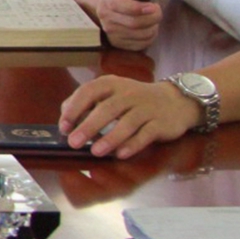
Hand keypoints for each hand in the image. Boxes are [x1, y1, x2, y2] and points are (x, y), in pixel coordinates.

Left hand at [58, 75, 202, 156]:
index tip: (64, 127)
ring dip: (110, 138)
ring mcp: (147, 107)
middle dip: (89, 126)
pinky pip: (146, 134)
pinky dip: (133, 144)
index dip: (74, 108)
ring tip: (95, 152)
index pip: (89, 91)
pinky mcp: (161, 123)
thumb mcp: (111, 94)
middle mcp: (129, 93)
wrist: (176, 101)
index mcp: (112, 84)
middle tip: (74, 142)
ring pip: (127, 122)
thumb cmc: (134, 100)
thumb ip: (88, 102)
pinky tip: (121, 154)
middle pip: (107, 109)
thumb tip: (65, 118)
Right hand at [89, 0, 165, 51]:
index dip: (139, 8)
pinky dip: (150, 37)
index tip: (154, 6)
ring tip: (151, 18)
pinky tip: (147, 27)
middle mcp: (104, 15)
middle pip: (134, 23)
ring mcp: (109, 31)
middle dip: (153, 17)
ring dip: (153, 27)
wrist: (108, 0)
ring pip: (140, 35)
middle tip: (157, 10)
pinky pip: (141, 44)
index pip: (119, 5)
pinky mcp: (116, 42)